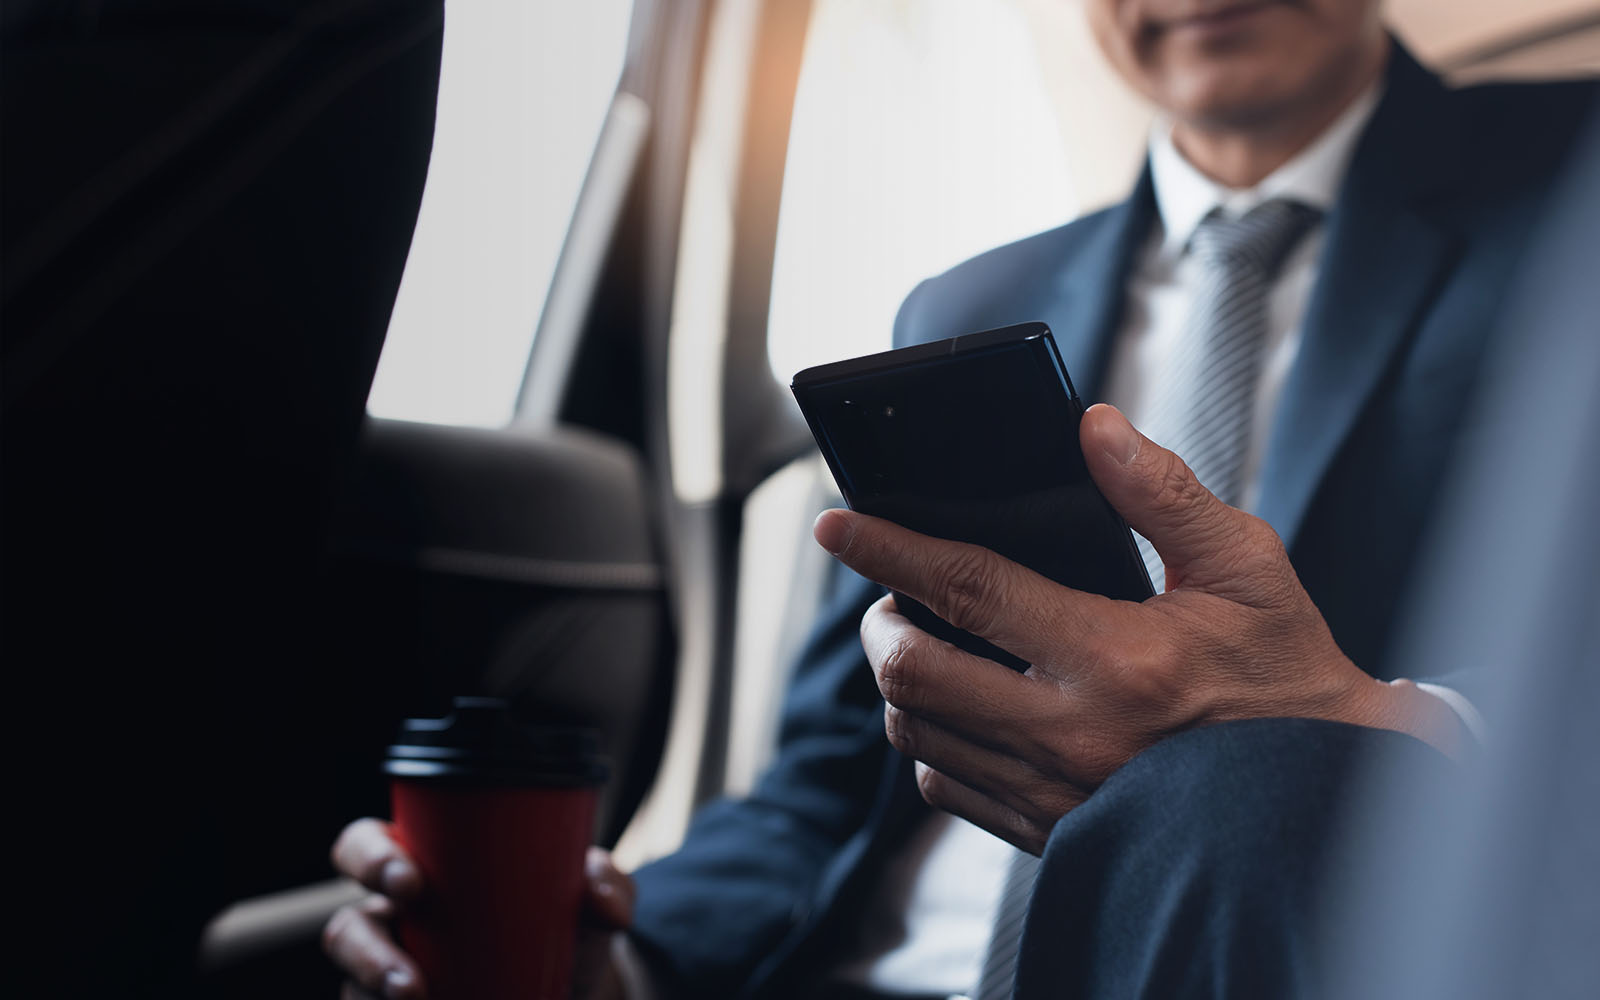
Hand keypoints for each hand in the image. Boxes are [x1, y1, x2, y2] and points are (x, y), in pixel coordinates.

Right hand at [324, 818, 635, 998]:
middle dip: (363, 944)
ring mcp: (389, 979)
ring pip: (352, 983)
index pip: (366, 847)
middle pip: (343, 925)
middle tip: (409, 955)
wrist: (574, 996)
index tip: (412, 881)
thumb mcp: (590, 907)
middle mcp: (394, 925)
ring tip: (415, 999)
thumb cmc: (566, 933)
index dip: (370, 858)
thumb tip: (602, 898)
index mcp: (424, 871)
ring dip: (374, 984)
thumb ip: (607, 888)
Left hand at [814, 403, 1467, 853]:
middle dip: (880, 620)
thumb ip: (1161, 494)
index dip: (889, 548)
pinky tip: (963, 704)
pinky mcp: (1048, 833)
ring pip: (916, 733)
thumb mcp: (1243, 568)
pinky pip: (945, 785)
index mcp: (1117, 659)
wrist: (1318, 798)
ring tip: (925, 638)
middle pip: (913, 673)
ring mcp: (1055, 793)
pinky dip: (930, 738)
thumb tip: (1092, 429)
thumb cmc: (1282, 673)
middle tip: (892, 590)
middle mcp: (1072, 734)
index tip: (836, 523)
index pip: (969, 589)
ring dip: (899, 679)